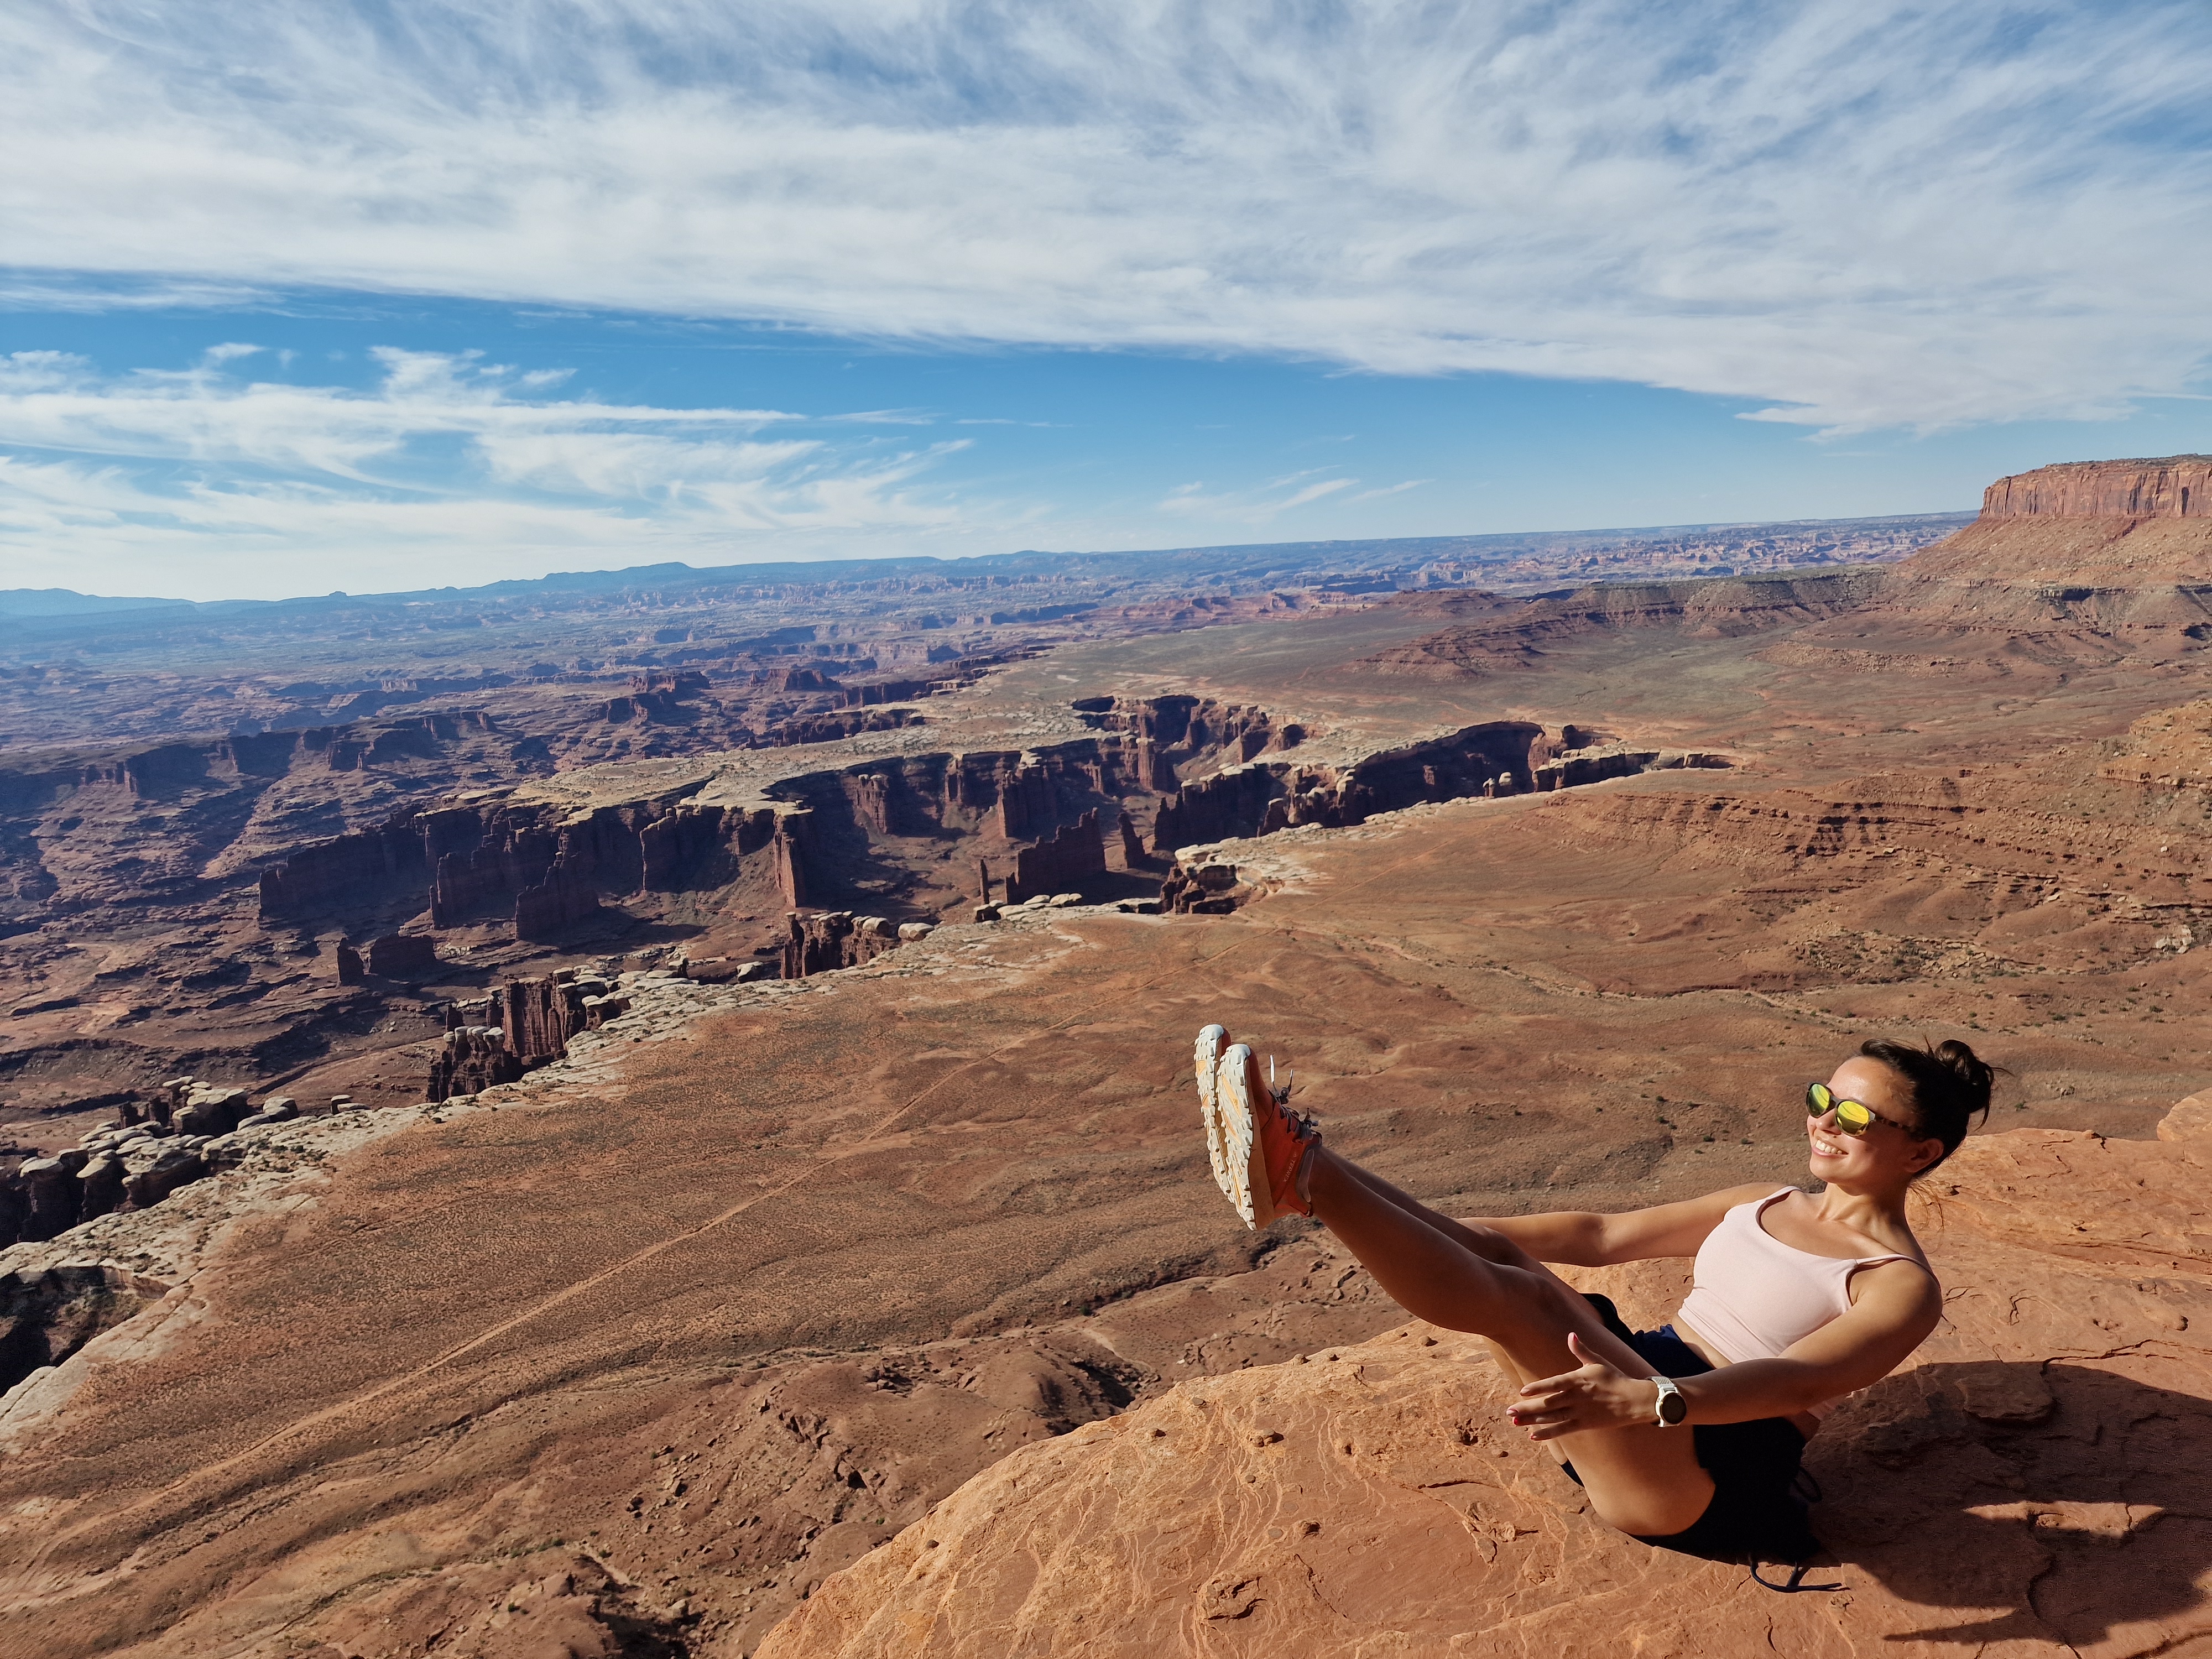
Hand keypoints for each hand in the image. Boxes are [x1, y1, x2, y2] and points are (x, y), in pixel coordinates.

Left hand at [1507, 1332, 1662, 1440]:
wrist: (1635, 1400)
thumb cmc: (1615, 1377)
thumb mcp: (1597, 1361)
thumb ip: (1581, 1350)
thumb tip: (1571, 1335)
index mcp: (1578, 1379)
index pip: (1554, 1384)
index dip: (1538, 1388)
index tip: (1522, 1391)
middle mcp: (1577, 1397)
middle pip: (1548, 1404)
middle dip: (1527, 1407)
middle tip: (1509, 1411)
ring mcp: (1580, 1412)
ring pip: (1552, 1418)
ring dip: (1533, 1420)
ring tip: (1515, 1422)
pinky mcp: (1584, 1424)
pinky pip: (1564, 1430)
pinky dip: (1549, 1433)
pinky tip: (1533, 1435)